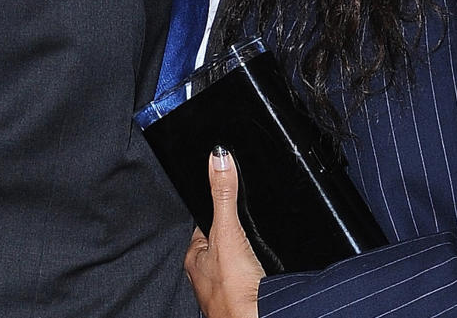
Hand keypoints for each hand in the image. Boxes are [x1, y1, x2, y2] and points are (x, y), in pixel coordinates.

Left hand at [184, 147, 264, 317]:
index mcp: (194, 258)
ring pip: (233, 261)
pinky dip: (255, 269)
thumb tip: (218, 157)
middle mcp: (205, 276)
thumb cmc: (234, 292)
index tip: (224, 195)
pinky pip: (249, 276)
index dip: (215, 209)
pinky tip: (261, 269)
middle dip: (232, 234)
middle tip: (244, 225)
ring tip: (254, 247)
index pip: (202, 224)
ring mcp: (224, 290)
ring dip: (244, 254)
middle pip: (219, 242)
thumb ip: (223, 194)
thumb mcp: (227, 232)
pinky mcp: (245, 299)